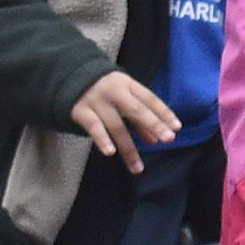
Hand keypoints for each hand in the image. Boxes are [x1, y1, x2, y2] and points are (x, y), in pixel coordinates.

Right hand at [65, 69, 181, 157]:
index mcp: (127, 84)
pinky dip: (102, 140)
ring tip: (138, 167)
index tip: (176, 128)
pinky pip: (93, 127)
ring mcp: (96, 100)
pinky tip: (110, 153)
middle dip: (154, 124)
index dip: (163, 112)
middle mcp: (114, 91)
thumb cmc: (103, 90)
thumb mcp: (122, 96)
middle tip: (169, 139)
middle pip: (136, 109)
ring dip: (128, 148)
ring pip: (116, 126)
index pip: (149, 98)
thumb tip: (155, 140)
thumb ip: (138, 118)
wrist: (67, 76)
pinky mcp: (80, 111)